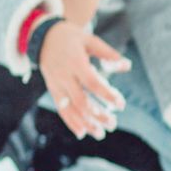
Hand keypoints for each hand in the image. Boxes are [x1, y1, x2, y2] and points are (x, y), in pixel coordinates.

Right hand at [37, 21, 127, 139]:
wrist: (43, 37)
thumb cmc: (72, 38)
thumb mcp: (90, 40)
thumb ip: (108, 53)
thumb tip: (127, 66)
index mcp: (74, 62)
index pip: (92, 83)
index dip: (106, 95)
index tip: (121, 105)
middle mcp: (63, 76)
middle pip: (81, 100)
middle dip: (97, 114)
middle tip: (113, 124)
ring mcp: (55, 85)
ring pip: (69, 108)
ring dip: (85, 123)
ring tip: (101, 134)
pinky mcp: (52, 90)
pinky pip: (60, 109)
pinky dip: (70, 122)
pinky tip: (82, 133)